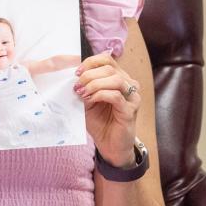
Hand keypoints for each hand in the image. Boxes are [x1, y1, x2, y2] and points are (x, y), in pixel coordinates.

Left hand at [75, 52, 139, 166]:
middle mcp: (129, 85)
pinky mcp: (130, 110)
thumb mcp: (88, 101)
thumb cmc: (101, 122)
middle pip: (110, 68)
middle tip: (77, 86)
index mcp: (119, 78)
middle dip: (89, 75)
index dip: (90, 62)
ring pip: (115, 79)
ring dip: (95, 84)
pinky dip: (100, 95)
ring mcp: (132, 97)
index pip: (107, 59)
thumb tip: (74, 77)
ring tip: (83, 93)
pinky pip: (115, 96)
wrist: (110, 146)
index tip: (76, 72)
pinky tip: (90, 100)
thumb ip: (84, 88)